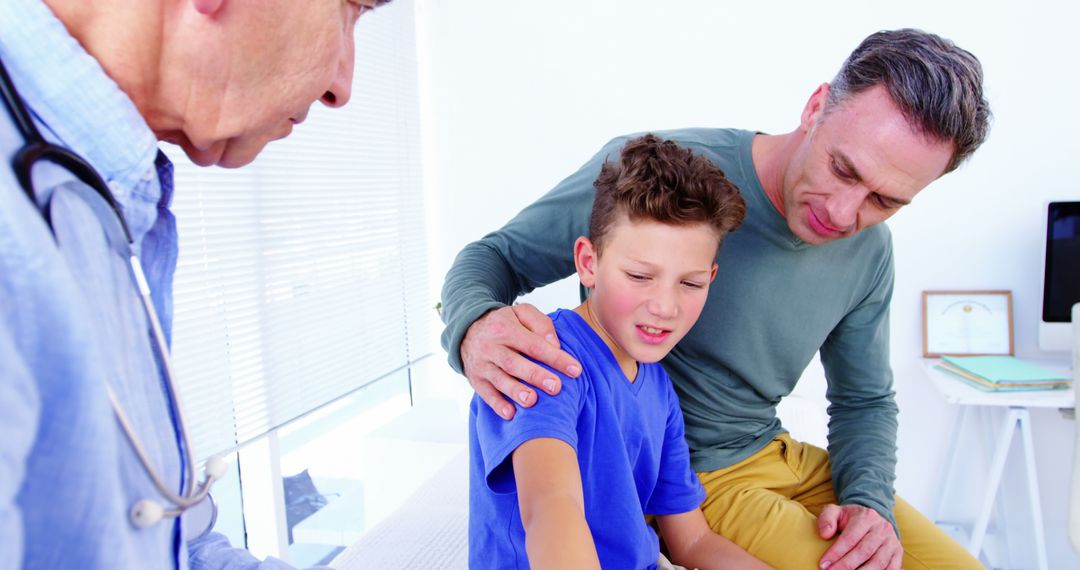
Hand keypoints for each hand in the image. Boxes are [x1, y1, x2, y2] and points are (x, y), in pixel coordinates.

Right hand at [461, 304, 581, 419]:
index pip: (533, 344)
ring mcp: (482, 365)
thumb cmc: (502, 323)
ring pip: (499, 379)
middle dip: (535, 375)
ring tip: (532, 401)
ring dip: (515, 391)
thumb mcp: (520, 313)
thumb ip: (540, 324)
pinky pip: (485, 393)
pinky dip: (497, 404)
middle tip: (556, 387)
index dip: (554, 357)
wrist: (466, 330)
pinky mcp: (476, 380)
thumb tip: (554, 344)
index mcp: (505, 328)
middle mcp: (491, 347)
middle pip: (514, 363)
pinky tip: (510, 414)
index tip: (575, 370)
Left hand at [817, 504, 900, 569]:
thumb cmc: (849, 518)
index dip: (836, 553)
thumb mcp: (835, 512)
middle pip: (864, 552)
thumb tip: (825, 534)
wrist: (872, 519)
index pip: (850, 538)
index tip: (823, 564)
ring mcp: (892, 542)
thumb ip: (826, 519)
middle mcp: (882, 529)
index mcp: (866, 517)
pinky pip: (891, 569)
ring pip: (878, 563)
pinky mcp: (898, 554)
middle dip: (846, 566)